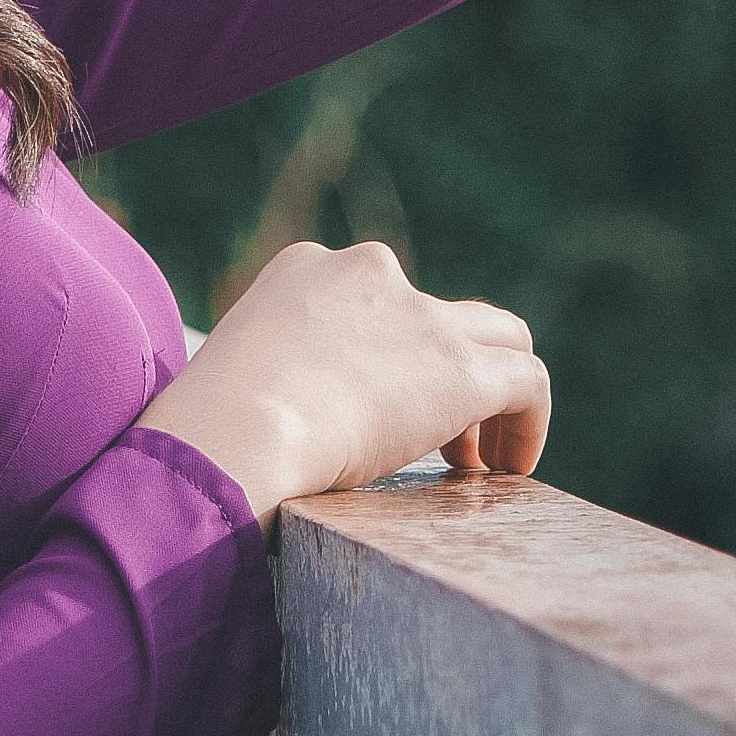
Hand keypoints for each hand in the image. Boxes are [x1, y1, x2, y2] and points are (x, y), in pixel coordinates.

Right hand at [134, 238, 549, 540]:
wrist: (233, 430)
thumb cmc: (207, 427)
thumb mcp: (229, 373)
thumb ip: (264, 375)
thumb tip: (264, 421)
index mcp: (305, 267)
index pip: (373, 297)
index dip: (386, 357)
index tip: (373, 411)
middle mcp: (369, 273)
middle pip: (440, 311)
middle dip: (443, 366)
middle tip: (434, 435)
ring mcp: (421, 318)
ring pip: (499, 336)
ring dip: (493, 393)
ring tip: (478, 458)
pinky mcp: (461, 369)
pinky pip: (527, 382)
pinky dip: (528, 422)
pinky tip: (509, 468)